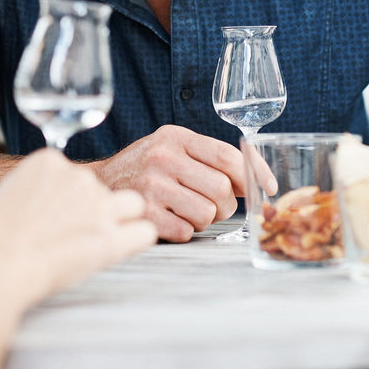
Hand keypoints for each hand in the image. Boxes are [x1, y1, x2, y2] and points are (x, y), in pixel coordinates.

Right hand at [0, 149, 156, 303]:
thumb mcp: (11, 194)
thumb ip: (42, 189)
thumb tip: (59, 203)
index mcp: (51, 161)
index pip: (82, 176)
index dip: (74, 202)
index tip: (56, 220)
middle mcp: (78, 177)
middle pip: (108, 189)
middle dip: (98, 211)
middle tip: (74, 238)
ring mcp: (97, 205)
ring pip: (134, 205)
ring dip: (119, 223)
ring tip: (90, 246)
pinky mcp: (110, 237)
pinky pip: (146, 231)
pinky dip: (135, 242)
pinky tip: (118, 251)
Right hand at [90, 125, 263, 241]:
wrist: (99, 185)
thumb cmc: (145, 168)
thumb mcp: (173, 148)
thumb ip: (209, 157)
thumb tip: (258, 175)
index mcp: (176, 138)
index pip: (228, 155)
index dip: (255, 173)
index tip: (269, 188)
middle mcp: (163, 158)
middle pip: (222, 189)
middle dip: (225, 204)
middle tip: (210, 204)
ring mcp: (151, 186)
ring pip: (208, 213)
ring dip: (203, 219)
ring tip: (186, 211)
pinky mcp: (143, 213)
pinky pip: (186, 231)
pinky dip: (183, 231)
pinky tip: (169, 220)